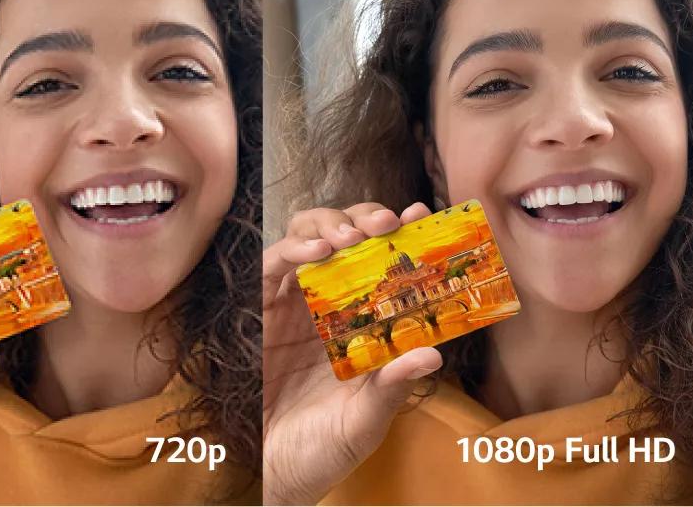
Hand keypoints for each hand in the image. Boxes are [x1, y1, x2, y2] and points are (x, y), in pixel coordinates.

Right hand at [262, 202, 441, 504]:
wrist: (272, 475)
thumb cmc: (321, 450)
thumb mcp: (365, 421)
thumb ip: (392, 387)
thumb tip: (432, 355)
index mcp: (358, 325)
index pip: (378, 265)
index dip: (398, 237)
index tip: (421, 217)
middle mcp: (326, 306)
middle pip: (341, 237)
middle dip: (362, 219)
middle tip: (385, 225)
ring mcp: (291, 305)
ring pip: (306, 239)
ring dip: (329, 226)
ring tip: (352, 238)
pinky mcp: (259, 311)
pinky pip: (272, 266)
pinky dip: (292, 249)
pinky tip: (317, 251)